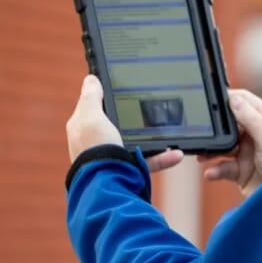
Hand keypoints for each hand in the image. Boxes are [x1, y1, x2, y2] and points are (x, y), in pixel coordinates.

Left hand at [66, 75, 183, 172]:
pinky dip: (164, 157)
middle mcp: (98, 141)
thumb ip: (91, 97)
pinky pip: (150, 160)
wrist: (106, 183)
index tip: (124, 89)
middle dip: (136, 118)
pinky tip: (176, 154)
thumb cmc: (94, 148)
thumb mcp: (90, 116)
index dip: (107, 96)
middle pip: (120, 123)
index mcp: (85, 127)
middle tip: (151, 109)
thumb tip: (91, 79)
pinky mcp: (129, 168)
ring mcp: (114, 155)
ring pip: (139, 141)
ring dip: (156, 138)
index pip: (95, 106)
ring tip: (170, 134)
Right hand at [199, 89, 261, 195]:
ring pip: (224, 147)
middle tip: (201, 131)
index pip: (245, 102)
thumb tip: (233, 99)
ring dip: (211, 151)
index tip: (210, 98)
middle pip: (230, 125)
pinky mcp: (243, 173)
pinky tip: (211, 173)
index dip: (229, 98)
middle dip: (215, 128)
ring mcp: (249, 155)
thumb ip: (251, 118)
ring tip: (202, 155)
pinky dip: (215, 170)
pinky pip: (224, 168)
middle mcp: (258, 136)